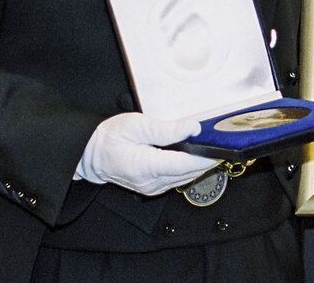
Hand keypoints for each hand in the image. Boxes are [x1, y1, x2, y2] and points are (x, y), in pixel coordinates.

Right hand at [77, 112, 218, 195]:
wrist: (91, 155)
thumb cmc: (109, 137)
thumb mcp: (136, 124)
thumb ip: (166, 129)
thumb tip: (191, 128)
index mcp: (146, 166)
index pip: (186, 164)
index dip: (206, 157)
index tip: (221, 148)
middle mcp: (151, 182)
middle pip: (189, 173)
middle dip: (207, 160)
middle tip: (222, 144)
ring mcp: (152, 188)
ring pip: (185, 178)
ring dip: (199, 165)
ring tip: (212, 148)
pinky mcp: (153, 187)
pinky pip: (177, 179)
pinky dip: (188, 168)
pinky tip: (194, 156)